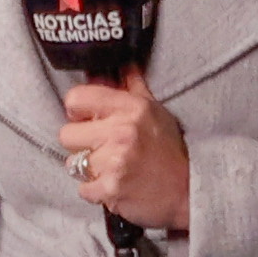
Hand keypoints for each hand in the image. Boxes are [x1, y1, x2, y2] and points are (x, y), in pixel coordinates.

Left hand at [61, 72, 190, 234]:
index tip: (90, 121)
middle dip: (82, 144)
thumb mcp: (155, 111)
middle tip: (104, 149)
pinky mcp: (111, 190)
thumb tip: (115, 65)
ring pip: (73, 164)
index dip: (78, 112)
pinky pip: (83, 189)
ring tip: (113, 169)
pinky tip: (115, 186)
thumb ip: (131, 87)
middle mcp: (121, 132)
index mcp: (131, 108)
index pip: (75, 99)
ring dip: (89, 169)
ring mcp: (114, 162)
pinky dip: (96, 191)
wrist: (191, 190)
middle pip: (66, 135)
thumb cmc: (170, 149)